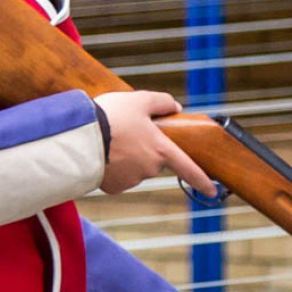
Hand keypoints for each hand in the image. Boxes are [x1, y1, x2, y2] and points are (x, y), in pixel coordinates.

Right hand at [93, 90, 216, 196]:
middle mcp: (150, 168)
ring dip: (126, 158)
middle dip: (143, 149)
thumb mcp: (139, 100)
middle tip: (124, 132)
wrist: (79, 137)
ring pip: (134, 168)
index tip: (213, 190)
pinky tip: (101, 154)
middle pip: (153, 159)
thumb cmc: (111, 116)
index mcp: (161, 150)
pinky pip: (117, 177)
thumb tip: (175, 107)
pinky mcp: (113, 187)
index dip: (201, 180)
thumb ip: (161, 102)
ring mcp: (131, 180)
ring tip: (108, 141)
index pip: (187, 168)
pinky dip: (111, 168)